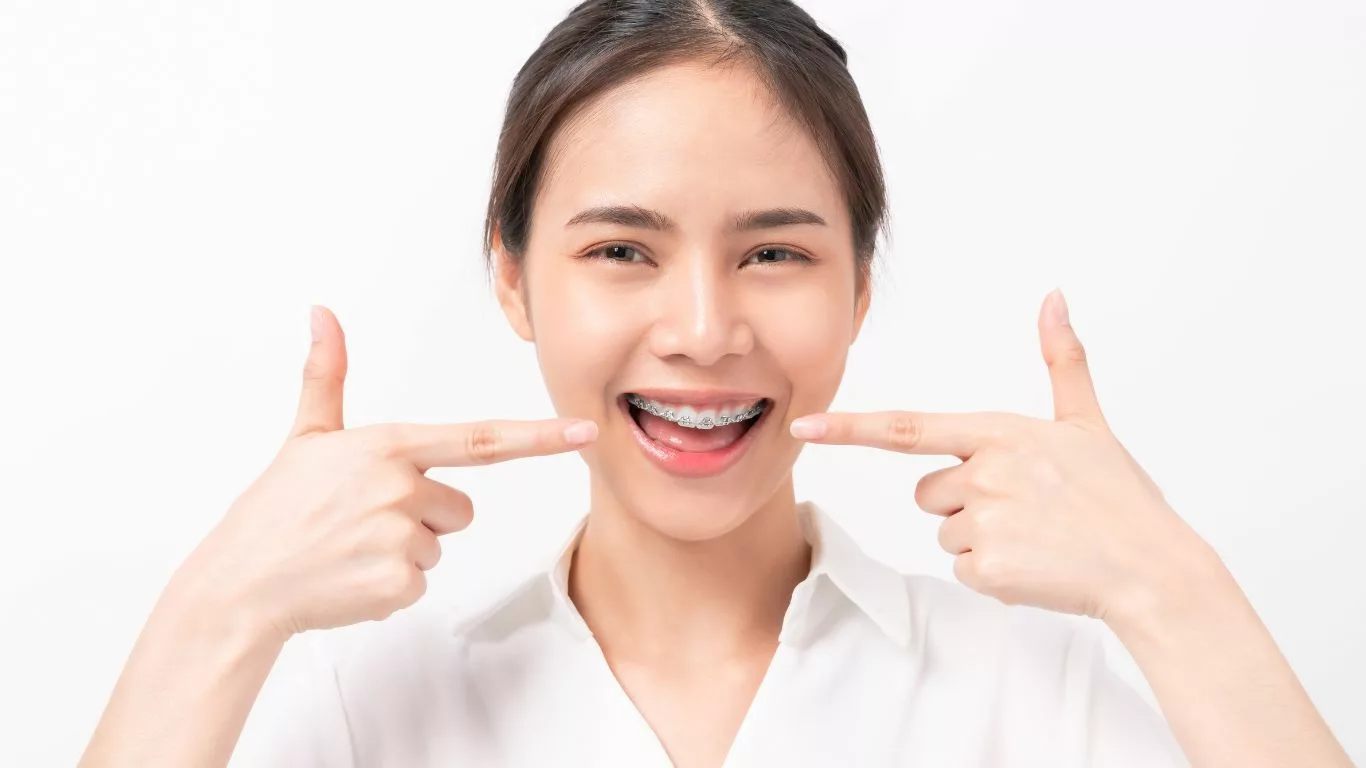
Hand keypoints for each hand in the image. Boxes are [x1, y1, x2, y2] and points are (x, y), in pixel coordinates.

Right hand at [170, 306, 598, 641]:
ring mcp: (401, 538)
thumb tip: (322, 312)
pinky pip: (421, 583)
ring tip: (353, 548)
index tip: (584, 431)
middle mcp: (401, 488)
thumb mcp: (306, 436)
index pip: (481, 439)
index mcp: (388, 447)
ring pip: (439, 546)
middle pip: (459, 507)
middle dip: (423, 517)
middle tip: (364, 521)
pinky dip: (391, 587)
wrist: (240, 583)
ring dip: (406, 552)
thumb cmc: (276, 509)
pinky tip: (351, 577)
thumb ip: (327, 374)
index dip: (539, 437)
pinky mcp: (398, 584)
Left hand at [789, 289, 1212, 622]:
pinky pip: (964, 569)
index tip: (804, 427)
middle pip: (929, 493)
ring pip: (947, 532)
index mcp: (999, 433)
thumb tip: (1054, 296)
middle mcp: (985, 472)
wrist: (1153, 568)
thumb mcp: (1087, 423)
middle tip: (1026, 509)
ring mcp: (985, 521)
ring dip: (982, 539)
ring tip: (1037, 536)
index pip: (907, 429)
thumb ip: (1062, 360)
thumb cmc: (1119, 496)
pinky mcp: (988, 568)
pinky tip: (1036, 564)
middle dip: (965, 503)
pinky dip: (994, 575)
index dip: (850, 428)